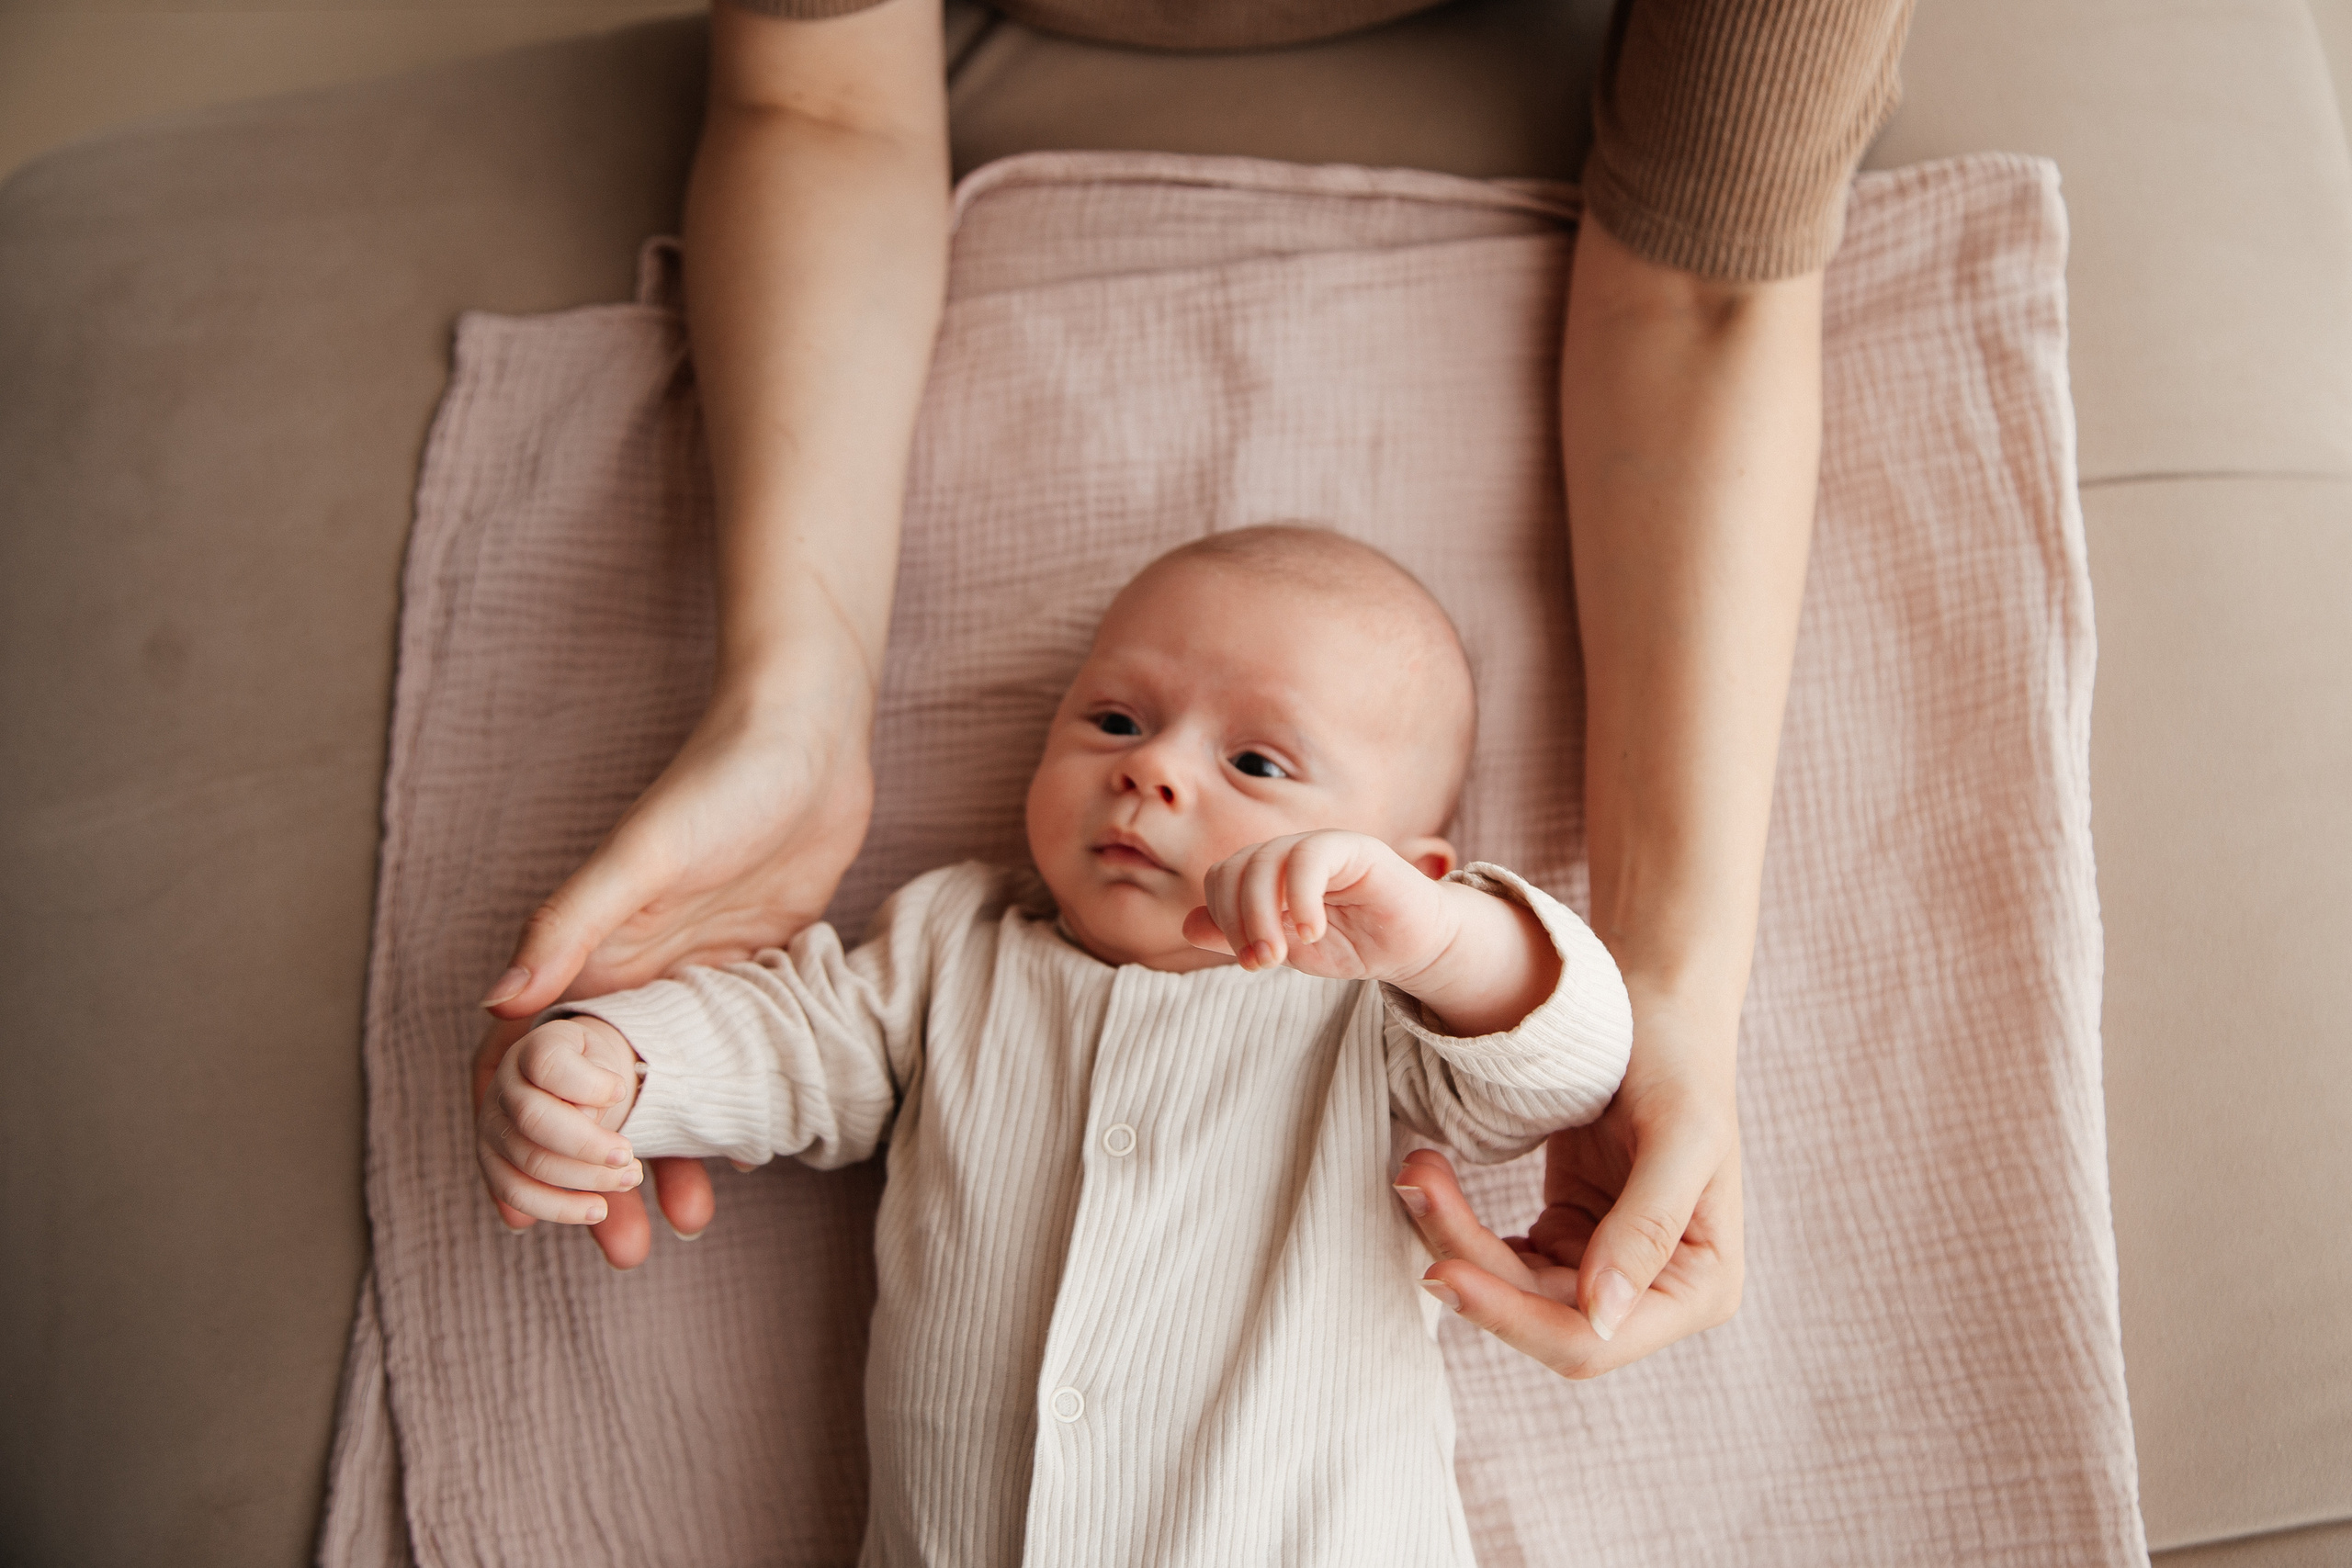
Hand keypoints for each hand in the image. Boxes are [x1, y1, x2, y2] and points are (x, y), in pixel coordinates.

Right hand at [474, 692, 872, 1265]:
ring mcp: (689, 981)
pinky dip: (718, 1120)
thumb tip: (497, 1001)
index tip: (532, 1212)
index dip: (512, 1143)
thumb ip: (574, 921)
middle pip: (587, 1102)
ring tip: (680, 1230)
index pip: (517, 1068)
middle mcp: (627, 975)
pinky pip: (720, 1068)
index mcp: (583, 954)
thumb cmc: (723, 778)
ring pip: (656, 1097)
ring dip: (656, 1165)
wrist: (810, 734)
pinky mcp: (748, 976)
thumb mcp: (647, 851)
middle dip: (589, 1181)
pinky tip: (736, 1165)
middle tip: (617, 1250)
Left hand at [1181, 831, 1451, 981]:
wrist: (1413, 947)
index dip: (1223, 920)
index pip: (1221, 880)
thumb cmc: (1351, 944)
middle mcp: (1288, 852)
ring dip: (1262, 914)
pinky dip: (1302, 898)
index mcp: (1267, 872)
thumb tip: (1188, 926)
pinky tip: (1313, 932)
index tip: (1249, 963)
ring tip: (1280, 955)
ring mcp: (1320, 845)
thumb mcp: (1287, 948)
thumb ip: (1238, 936)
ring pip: (1266, 861)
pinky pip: (1311, 858)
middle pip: (1235, 868)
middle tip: (1261, 963)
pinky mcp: (1355, 847)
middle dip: (1238, 921)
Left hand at [1395, 999, 1742, 1375]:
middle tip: (1412, 1182)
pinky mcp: (1565, 1236)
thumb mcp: (1682, 1136)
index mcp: (1700, 1288)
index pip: (1593, 1339)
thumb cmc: (1680, 1057)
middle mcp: (1654, 1295)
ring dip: (1453, 1236)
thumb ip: (1647, 1230)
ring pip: (1508, 1286)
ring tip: (1415, 1169)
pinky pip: (1500, 1255)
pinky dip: (1460, 1223)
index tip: (1444, 1268)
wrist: (1656, 1003)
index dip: (1514, 1317)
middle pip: (1537, 1314)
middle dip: (1469, 1258)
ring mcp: (1602, 1267)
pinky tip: (1432, 1180)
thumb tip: (1601, 1318)